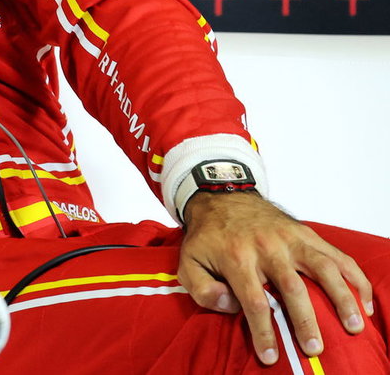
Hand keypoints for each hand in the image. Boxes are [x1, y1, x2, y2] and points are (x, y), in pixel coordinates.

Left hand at [178, 191, 373, 363]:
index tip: (271, 357)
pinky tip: (365, 301)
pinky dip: (355, 278)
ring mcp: (291, 239)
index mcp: (237, 257)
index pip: (254, 301)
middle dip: (305, 321)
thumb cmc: (208, 238)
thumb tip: (231, 305)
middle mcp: (267, 247)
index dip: (264, 332)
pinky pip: (337, 255)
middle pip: (292, 288)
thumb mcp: (188, 262)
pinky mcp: (307, 234)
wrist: (222, 198)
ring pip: (322, 268)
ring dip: (341, 298)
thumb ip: (203, 289)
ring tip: (354, 326)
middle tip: (314, 349)